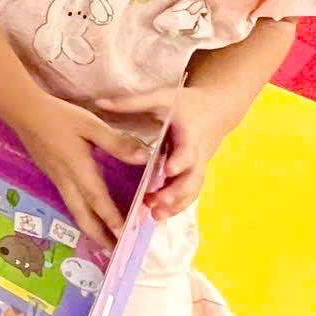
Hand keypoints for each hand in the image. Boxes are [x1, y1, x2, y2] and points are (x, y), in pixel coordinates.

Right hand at [6, 89, 144, 242]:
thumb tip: (145, 158)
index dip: (112, 219)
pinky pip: (70, 203)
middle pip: (83, 216)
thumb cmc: (58, 116)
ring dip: (91, 229)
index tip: (125, 236)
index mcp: (78, 169)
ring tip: (106, 242)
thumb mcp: (90, 123)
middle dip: (100, 236)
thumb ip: (116, 142)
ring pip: (76, 212)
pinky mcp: (54, 176)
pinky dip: (83, 217)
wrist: (23, 112)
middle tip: (115, 252)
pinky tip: (90, 218)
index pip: (98, 200)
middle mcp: (67, 180)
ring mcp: (58, 180)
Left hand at [106, 83, 242, 215]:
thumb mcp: (161, 98)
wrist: (216, 111)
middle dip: (176, 192)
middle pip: (192, 178)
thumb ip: (131, 102)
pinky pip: (189, 194)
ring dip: (176, 204)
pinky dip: (176, 206)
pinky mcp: (194, 175)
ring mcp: (198, 168)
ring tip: (154, 215)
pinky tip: (158, 216)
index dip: (180, 160)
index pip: (188, 150)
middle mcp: (197, 155)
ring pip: (192, 190)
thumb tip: (99, 102)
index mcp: (190, 135)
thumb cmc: (186, 104)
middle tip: (156, 203)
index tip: (168, 169)